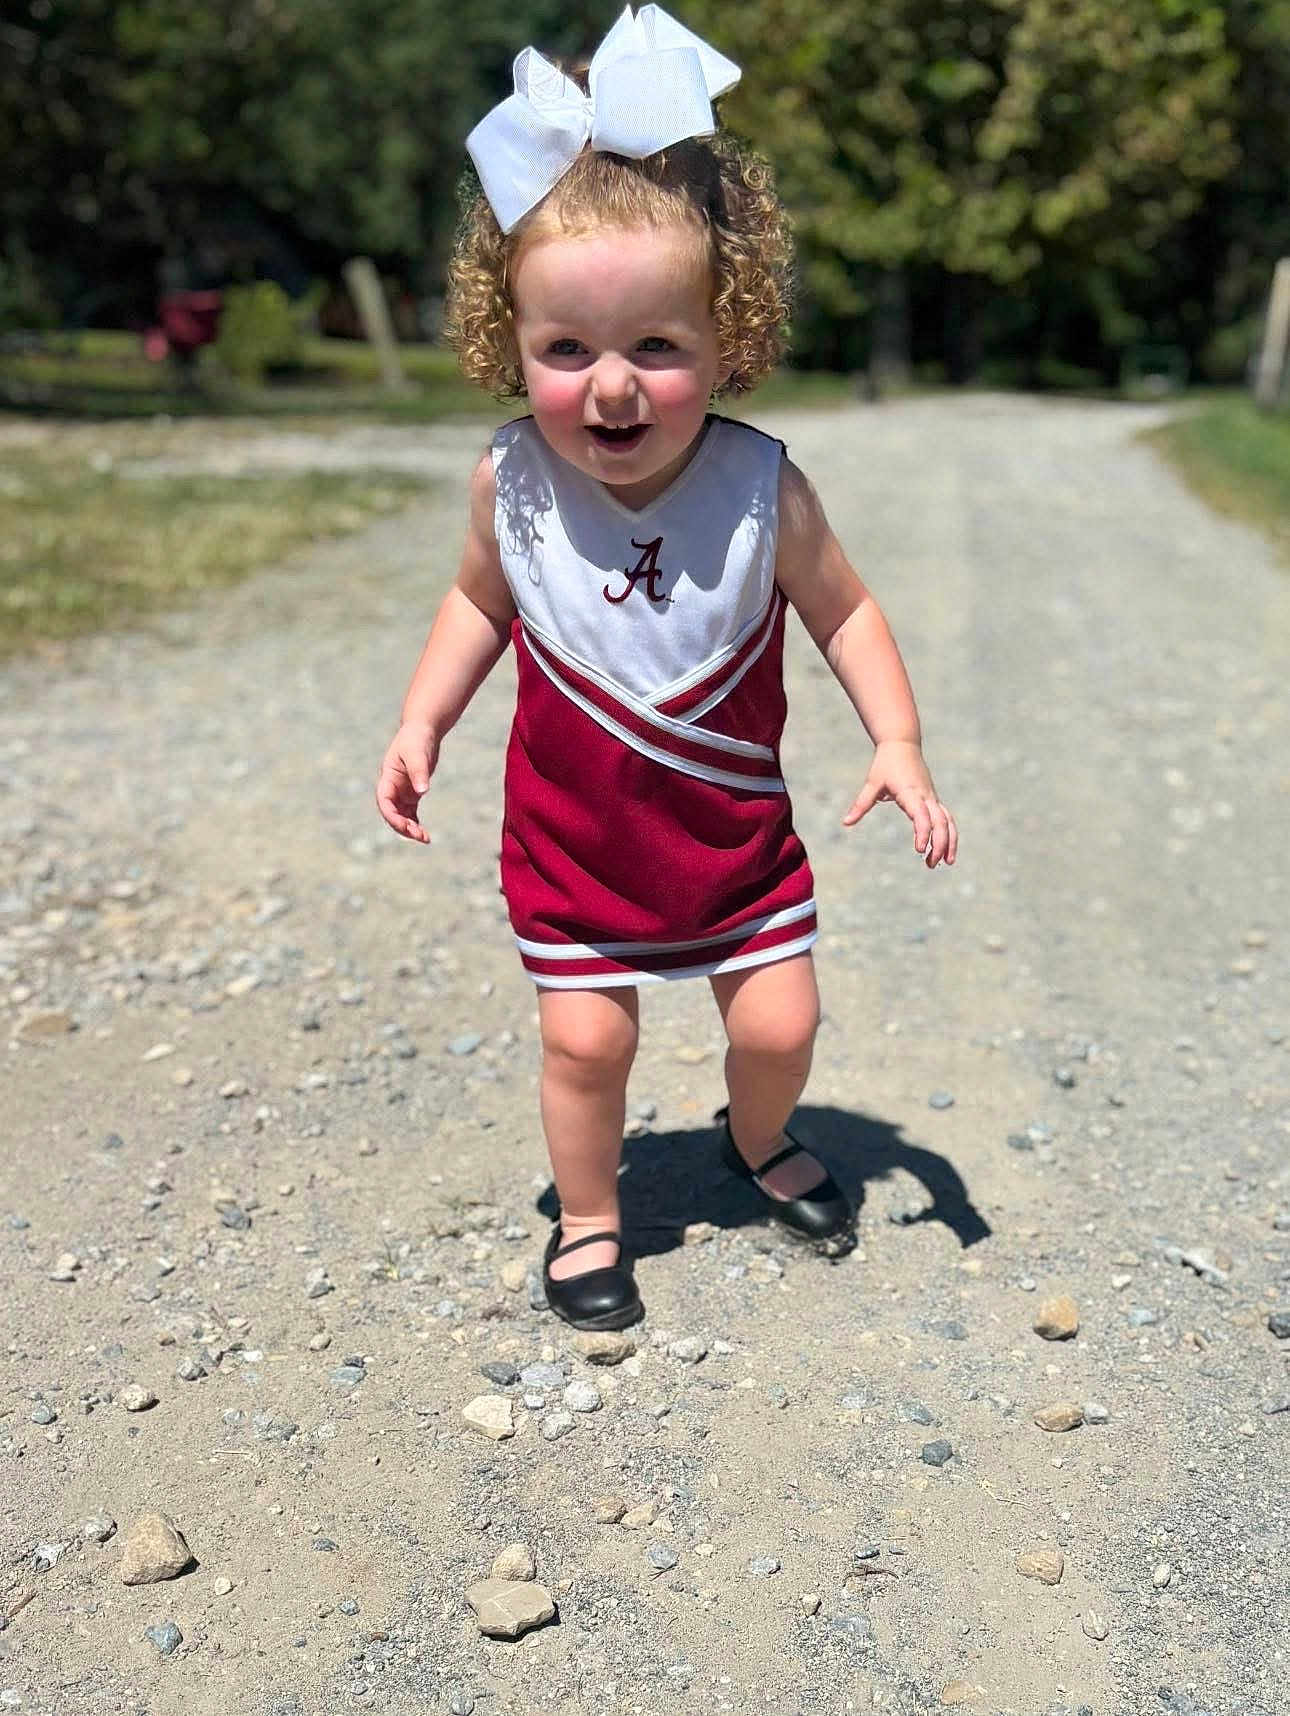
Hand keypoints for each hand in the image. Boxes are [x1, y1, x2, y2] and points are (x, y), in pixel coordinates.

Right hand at [375, 721, 439, 843]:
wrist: (422, 731)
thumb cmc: (417, 740)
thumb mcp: (417, 754)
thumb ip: (419, 772)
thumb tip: (422, 792)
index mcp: (388, 778)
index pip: (384, 801)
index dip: (392, 816)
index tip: (406, 826)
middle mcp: (392, 788)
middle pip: (392, 813)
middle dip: (403, 827)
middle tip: (420, 836)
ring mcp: (401, 792)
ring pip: (401, 816)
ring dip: (410, 829)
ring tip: (425, 838)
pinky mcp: (411, 793)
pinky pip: (410, 813)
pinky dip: (416, 823)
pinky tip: (424, 834)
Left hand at [842, 739, 957, 868]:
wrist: (902, 744)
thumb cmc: (885, 764)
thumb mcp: (871, 783)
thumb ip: (861, 804)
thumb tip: (845, 823)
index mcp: (910, 792)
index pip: (921, 816)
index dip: (923, 833)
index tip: (919, 850)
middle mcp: (925, 796)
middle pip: (940, 822)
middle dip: (939, 844)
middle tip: (931, 864)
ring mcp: (932, 797)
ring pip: (948, 821)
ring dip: (949, 841)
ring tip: (945, 863)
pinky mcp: (933, 798)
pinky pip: (946, 817)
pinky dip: (949, 833)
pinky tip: (945, 849)